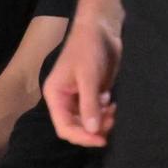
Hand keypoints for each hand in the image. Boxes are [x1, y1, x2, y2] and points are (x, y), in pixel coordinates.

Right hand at [43, 14, 120, 147]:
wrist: (101, 29)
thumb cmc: (88, 49)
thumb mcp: (88, 77)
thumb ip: (89, 104)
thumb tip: (92, 131)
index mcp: (55, 95)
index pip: (64, 127)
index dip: (82, 137)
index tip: (102, 139)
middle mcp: (64, 99)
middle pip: (76, 127)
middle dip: (94, 128)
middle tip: (111, 119)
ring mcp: (77, 97)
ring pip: (87, 121)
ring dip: (101, 120)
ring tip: (112, 109)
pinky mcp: (91, 93)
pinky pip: (96, 112)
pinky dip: (105, 113)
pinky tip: (112, 102)